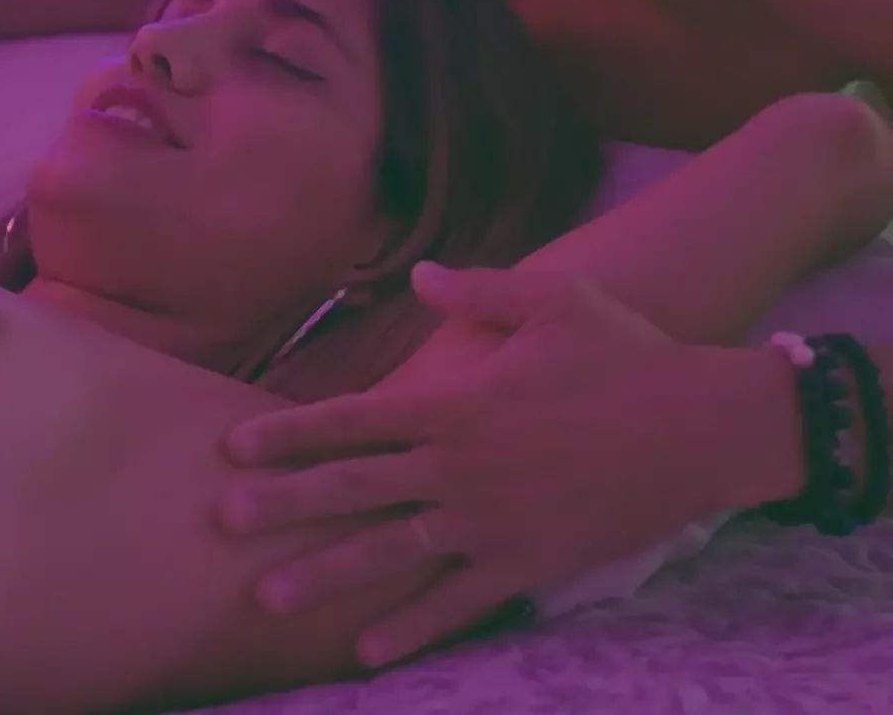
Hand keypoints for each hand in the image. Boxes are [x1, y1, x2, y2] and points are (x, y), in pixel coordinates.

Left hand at [215, 263, 795, 666]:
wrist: (705, 427)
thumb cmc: (626, 355)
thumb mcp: (552, 299)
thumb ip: (477, 291)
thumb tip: (423, 274)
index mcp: (454, 405)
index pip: (350, 420)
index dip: (288, 432)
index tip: (233, 447)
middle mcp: (458, 467)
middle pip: (352, 489)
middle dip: (282, 503)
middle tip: (221, 520)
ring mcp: (490, 521)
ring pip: (390, 553)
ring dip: (325, 575)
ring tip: (267, 596)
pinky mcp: (527, 564)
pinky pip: (458, 602)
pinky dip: (412, 628)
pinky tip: (366, 652)